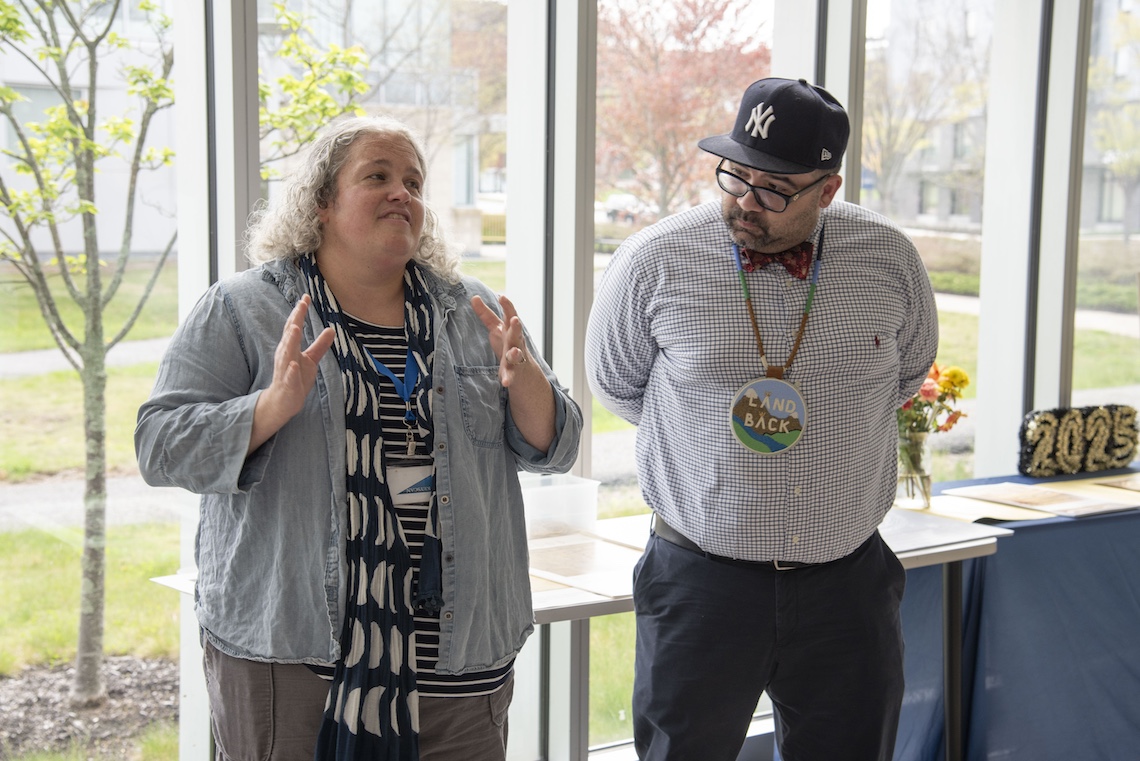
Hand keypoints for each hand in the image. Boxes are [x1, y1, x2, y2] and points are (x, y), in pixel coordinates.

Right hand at [249, 295, 334, 452]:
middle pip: (289, 335)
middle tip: (300, 305)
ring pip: (286, 353)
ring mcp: (284, 370)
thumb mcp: (311, 360)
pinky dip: (290, 370)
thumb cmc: (296, 378)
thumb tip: (331, 329)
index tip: (306, 297)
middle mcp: (285, 355)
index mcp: (290, 347)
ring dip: (291, 341)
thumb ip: (320, 345)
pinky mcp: (287, 384)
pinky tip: (294, 364)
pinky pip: (288, 376)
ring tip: (296, 328)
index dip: (299, 312)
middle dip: (294, 320)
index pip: (294, 326)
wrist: (284, 402)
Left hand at [472, 294, 533, 387]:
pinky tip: (505, 382)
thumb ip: (485, 314)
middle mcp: (516, 341)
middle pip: (517, 333)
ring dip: (515, 353)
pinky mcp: (513, 371)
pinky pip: (511, 374)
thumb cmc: (507, 342)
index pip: (510, 314)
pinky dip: (508, 378)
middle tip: (515, 320)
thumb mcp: (496, 328)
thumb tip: (474, 297)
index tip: (502, 296)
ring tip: (514, 353)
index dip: (507, 306)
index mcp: (510, 329)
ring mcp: (516, 356)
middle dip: (516, 326)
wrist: (522, 368)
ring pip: (517, 354)